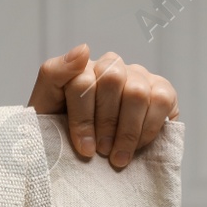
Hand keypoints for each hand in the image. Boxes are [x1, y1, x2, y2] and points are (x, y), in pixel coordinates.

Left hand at [28, 46, 178, 168]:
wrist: (81, 158)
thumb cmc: (61, 134)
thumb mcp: (44, 108)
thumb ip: (54, 73)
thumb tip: (84, 49)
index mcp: (80, 68)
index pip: (82, 80)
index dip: (83, 118)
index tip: (84, 148)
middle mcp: (111, 67)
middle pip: (112, 79)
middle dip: (106, 122)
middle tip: (103, 151)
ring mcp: (138, 76)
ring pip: (136, 92)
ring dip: (127, 130)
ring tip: (118, 156)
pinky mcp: (162, 90)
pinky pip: (161, 99)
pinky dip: (148, 128)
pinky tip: (137, 146)